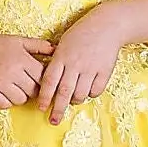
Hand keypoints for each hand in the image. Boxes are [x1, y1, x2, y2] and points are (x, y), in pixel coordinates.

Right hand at [0, 26, 51, 109]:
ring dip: (21, 96)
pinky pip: (4, 104)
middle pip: (33, 91)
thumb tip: (56, 50)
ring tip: (16, 88)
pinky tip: (5, 93)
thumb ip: (39, 46)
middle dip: (33, 90)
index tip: (39, 80)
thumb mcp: (20, 41)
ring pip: (20, 100)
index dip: (44, 80)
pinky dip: (7, 102)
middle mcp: (11, 72)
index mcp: (21, 59)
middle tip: (28, 84)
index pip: (42, 77)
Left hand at [37, 5, 128, 122]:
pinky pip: (96, 91)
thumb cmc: (81, 34)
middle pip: (64, 92)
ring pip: (80, 94)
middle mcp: (75, 64)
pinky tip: (87, 91)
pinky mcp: (104, 71)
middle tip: (53, 121)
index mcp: (61, 56)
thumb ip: (56, 62)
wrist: (106, 26)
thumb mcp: (63, 44)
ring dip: (74, 101)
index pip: (49, 81)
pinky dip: (90, 94)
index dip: (44, 96)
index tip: (41, 107)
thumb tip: (47, 83)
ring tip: (72, 101)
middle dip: (57, 109)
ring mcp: (90, 68)